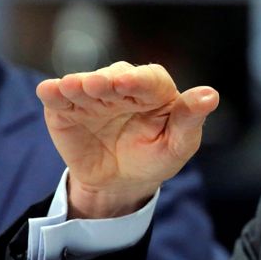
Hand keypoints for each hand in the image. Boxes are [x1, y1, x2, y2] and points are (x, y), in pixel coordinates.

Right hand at [36, 62, 218, 218]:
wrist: (121, 182)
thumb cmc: (156, 157)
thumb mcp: (178, 145)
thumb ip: (190, 119)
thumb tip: (211, 95)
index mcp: (156, 90)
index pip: (150, 79)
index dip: (139, 80)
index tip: (129, 84)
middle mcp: (123, 86)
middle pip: (114, 77)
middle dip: (106, 81)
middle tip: (97, 85)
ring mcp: (94, 95)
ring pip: (85, 84)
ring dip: (78, 84)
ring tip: (72, 87)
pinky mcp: (68, 108)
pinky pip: (60, 98)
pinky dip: (53, 93)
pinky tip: (49, 91)